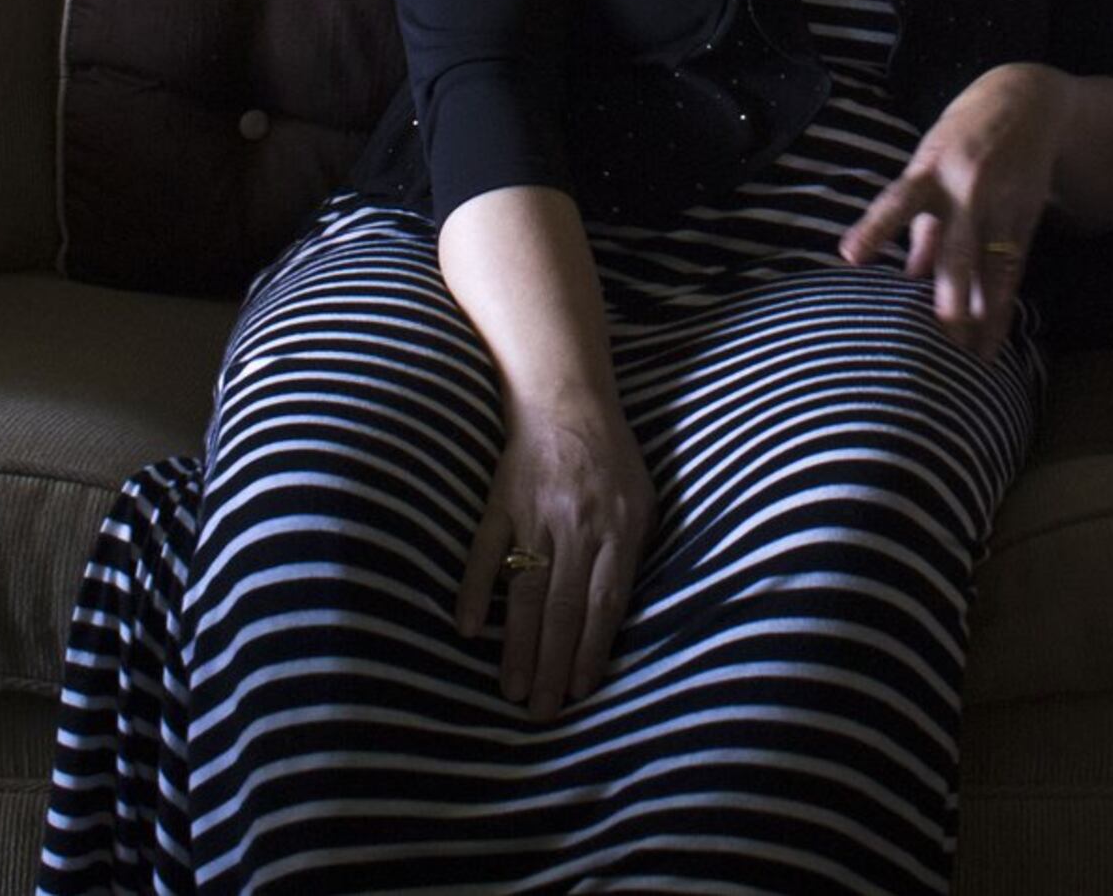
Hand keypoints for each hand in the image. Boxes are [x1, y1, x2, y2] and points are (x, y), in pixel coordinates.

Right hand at [454, 381, 654, 718]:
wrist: (567, 398)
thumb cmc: (613, 457)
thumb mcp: (645, 501)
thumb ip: (633, 555)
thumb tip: (618, 617)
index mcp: (618, 528)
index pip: (604, 604)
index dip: (591, 651)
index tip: (580, 693)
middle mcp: (578, 525)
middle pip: (564, 608)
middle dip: (554, 665)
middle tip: (542, 714)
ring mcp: (536, 513)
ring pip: (526, 590)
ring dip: (518, 644)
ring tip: (512, 690)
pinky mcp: (501, 500)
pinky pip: (485, 551)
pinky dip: (475, 590)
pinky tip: (468, 629)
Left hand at [838, 61, 1065, 358]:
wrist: (1028, 104)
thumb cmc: (962, 137)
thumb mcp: (930, 162)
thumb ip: (918, 222)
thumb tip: (907, 278)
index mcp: (931, 170)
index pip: (898, 201)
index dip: (875, 228)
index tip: (850, 256)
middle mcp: (967, 190)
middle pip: (959, 247)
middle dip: (951, 290)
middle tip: (941, 333)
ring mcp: (1001, 206)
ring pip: (991, 267)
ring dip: (982, 313)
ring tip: (971, 357)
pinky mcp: (1027, 219)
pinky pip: (1013, 270)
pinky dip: (1002, 306)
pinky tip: (994, 340)